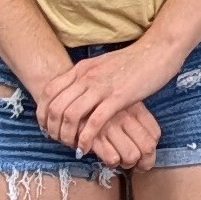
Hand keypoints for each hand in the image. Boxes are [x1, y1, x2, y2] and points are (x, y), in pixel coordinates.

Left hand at [36, 35, 185, 159]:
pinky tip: (85, 148)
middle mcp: (86, 77)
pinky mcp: (118, 98)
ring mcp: (102, 87)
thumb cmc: (133, 61)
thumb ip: (86, 77)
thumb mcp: (102, 65)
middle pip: (56, 106)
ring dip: (67, 136)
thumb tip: (75, 92)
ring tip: (71, 146)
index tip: (46, 126)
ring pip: (71, 115)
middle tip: (57, 140)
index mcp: (81, 69)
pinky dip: (86, 139)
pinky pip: (94, 122)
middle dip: (52, 128)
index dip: (42, 112)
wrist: (157, 51)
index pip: (49, 91)